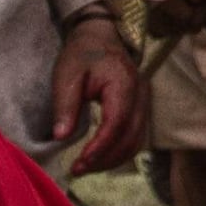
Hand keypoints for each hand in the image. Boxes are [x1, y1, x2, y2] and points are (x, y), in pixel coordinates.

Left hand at [50, 12, 146, 165]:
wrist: (101, 36)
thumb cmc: (82, 53)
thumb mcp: (67, 75)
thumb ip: (65, 106)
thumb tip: (61, 137)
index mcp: (123, 83)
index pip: (116, 123)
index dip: (99, 147)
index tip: (79, 162)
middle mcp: (141, 95)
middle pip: (130, 137)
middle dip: (105, 159)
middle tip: (78, 170)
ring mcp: (145, 102)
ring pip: (136, 141)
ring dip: (113, 159)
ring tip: (86, 167)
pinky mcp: (142, 108)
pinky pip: (136, 137)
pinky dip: (119, 151)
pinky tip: (100, 157)